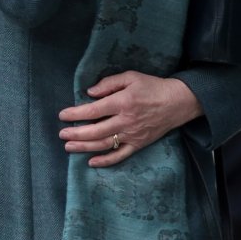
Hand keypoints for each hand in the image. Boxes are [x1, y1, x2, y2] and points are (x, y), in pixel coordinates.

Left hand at [59, 72, 202, 166]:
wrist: (178, 102)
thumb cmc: (153, 87)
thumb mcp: (131, 77)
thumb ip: (109, 84)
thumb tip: (90, 93)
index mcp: (123, 102)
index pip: (94, 110)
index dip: (76, 114)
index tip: (63, 115)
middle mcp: (126, 121)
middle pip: (96, 130)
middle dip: (76, 134)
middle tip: (62, 134)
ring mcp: (132, 135)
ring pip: (104, 144)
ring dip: (84, 147)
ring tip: (68, 147)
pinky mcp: (139, 144)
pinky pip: (120, 155)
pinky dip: (106, 161)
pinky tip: (92, 162)